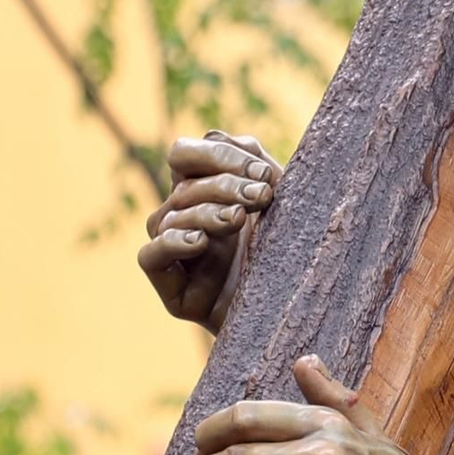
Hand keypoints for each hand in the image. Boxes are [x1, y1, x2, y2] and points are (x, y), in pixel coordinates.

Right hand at [139, 131, 281, 329]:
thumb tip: (227, 138)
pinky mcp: (173, 290)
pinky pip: (150, 256)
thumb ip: (258, 166)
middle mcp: (187, 219)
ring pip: (169, 215)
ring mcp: (177, 253)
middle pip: (184, 183)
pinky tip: (200, 242)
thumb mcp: (287, 204)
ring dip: (207, 211)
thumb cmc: (299, 256)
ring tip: (239, 218)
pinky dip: (171, 243)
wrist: (303, 316)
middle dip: (226, 183)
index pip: (186, 154)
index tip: (264, 174)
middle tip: (264, 197)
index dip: (217, 154)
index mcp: (209, 192)